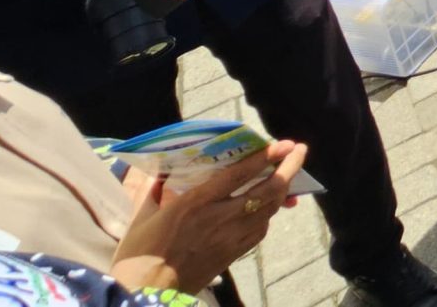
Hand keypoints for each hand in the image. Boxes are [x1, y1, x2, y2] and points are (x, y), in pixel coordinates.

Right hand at [112, 140, 306, 293]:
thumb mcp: (142, 216)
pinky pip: (260, 231)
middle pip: (266, 191)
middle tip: (299, 151)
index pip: (239, 175)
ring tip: (288, 175)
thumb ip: (155, 188)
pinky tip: (266, 208)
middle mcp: (218, 218)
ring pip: (269, 211)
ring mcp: (229, 239)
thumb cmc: (138, 255)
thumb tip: (162, 168)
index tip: (283, 144)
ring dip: (282, 191)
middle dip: (289, 169)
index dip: (264, 157)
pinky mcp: (232, 255)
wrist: (146, 295)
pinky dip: (268, 215)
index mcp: (194, 203)